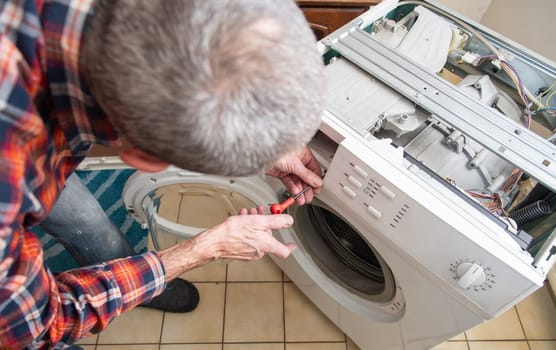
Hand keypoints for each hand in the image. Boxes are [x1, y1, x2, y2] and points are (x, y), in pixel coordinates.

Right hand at [158, 206, 294, 279]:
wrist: (214, 242)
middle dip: (265, 223)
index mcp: (266, 245)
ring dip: (255, 223)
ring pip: (257, 236)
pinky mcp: (240, 251)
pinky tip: (241, 219)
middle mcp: (260, 251)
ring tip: (248, 214)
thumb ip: (276, 221)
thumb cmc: (232, 233)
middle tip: (260, 213)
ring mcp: (249, 253)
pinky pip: (248, 239)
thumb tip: (288, 221)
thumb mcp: (258, 221)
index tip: (292, 243)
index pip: (284, 251)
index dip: (290, 246)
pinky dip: (247, 229)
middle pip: (268, 237)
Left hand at [265, 146, 322, 204]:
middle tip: (309, 197)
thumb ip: (307, 175)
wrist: (260, 154)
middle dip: (307, 188)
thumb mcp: (296, 164)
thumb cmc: (277, 151)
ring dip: (300, 191)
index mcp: (304, 154)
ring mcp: (289, 166)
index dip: (316, 180)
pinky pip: (289, 181)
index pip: (314, 169)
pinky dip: (292, 188)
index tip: (317, 189)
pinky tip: (295, 193)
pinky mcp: (281, 172)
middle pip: (306, 177)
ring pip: (297, 181)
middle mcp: (297, 160)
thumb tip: (317, 182)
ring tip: (301, 199)